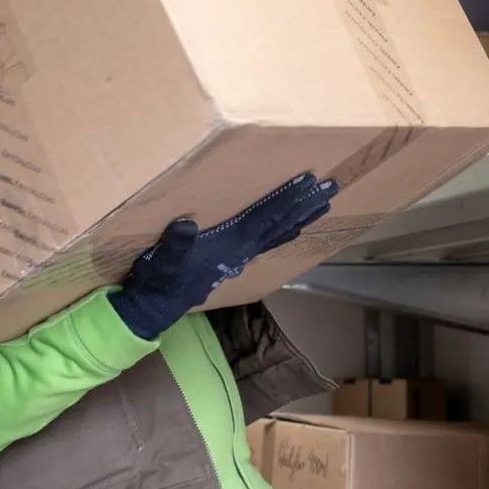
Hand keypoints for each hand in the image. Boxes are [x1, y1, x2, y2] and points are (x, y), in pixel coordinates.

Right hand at [109, 173, 338, 339]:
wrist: (156, 307)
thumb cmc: (159, 280)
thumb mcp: (162, 260)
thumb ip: (175, 244)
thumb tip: (186, 225)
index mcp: (230, 244)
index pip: (264, 217)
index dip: (285, 199)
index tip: (307, 181)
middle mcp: (242, 250)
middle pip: (281, 224)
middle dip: (305, 205)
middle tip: (331, 186)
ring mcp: (240, 256)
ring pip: (279, 232)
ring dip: (301, 217)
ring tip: (323, 202)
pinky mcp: (233, 259)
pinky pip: (267, 241)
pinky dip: (284, 232)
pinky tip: (293, 229)